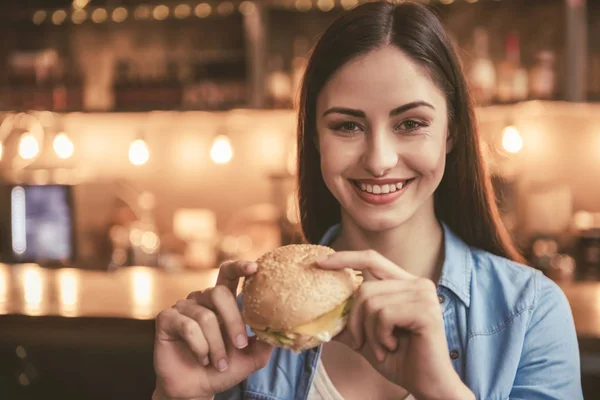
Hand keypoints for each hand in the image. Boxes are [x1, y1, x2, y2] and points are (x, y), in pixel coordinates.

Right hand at [153, 261, 272, 399]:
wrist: (196, 389)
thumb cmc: (223, 369)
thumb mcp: (251, 357)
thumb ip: (265, 341)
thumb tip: (280, 328)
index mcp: (221, 301)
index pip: (229, 274)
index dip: (240, 267)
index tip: (255, 267)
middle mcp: (201, 299)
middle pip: (219, 293)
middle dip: (233, 321)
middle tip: (240, 345)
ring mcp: (183, 307)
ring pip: (205, 316)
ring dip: (216, 345)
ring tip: (218, 363)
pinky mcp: (166, 319)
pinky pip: (188, 326)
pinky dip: (200, 347)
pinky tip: (202, 358)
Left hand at [317, 250, 472, 399]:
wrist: (427, 385)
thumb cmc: (399, 360)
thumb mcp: (367, 337)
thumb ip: (348, 322)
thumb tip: (319, 316)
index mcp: (404, 283)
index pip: (371, 259)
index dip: (345, 258)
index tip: (320, 262)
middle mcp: (417, 283)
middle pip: (365, 288)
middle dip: (354, 320)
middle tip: (361, 343)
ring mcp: (424, 295)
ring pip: (372, 303)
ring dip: (369, 333)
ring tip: (382, 348)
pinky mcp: (426, 310)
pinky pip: (384, 315)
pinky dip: (380, 336)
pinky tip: (392, 347)